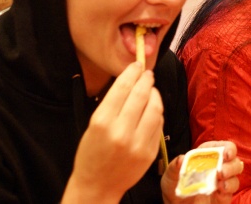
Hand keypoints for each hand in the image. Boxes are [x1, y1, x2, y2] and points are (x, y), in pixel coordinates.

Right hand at [63, 62, 163, 203]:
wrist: (97, 185)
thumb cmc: (92, 153)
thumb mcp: (94, 124)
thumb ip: (113, 104)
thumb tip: (132, 81)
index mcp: (102, 122)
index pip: (122, 88)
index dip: (132, 73)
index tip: (137, 65)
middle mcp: (121, 132)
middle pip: (141, 95)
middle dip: (146, 80)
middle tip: (147, 73)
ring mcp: (138, 143)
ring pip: (155, 108)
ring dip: (155, 94)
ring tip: (151, 90)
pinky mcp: (150, 152)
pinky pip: (159, 124)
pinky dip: (157, 112)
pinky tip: (152, 108)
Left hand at [162, 141, 242, 203]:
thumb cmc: (174, 186)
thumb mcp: (170, 175)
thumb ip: (175, 166)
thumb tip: (182, 159)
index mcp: (207, 157)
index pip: (222, 147)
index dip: (228, 148)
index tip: (227, 153)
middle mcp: (217, 169)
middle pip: (234, 161)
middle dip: (232, 164)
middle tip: (222, 171)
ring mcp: (220, 184)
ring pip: (235, 178)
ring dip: (231, 179)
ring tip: (221, 182)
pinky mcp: (221, 198)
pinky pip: (229, 195)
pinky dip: (227, 192)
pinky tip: (219, 192)